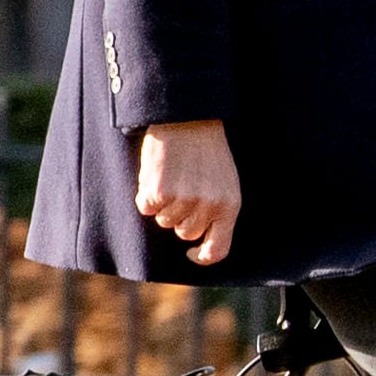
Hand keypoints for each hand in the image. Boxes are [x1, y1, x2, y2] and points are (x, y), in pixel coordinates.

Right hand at [135, 120, 241, 266]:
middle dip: (181, 217)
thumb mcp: (225, 182)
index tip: (193, 253)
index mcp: (229, 206)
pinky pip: (146, 208)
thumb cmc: (207, 151)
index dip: (202, 257)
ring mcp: (183, 201)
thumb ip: (217, 211)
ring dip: (164, 204)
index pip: (217, 250)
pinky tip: (157, 174)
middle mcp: (208, 207)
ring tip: (172, 177)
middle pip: (185, 234)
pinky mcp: (159, 192)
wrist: (188, 119)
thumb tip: (201, 243)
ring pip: (164, 222)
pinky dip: (147, 194)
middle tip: (183, 188)